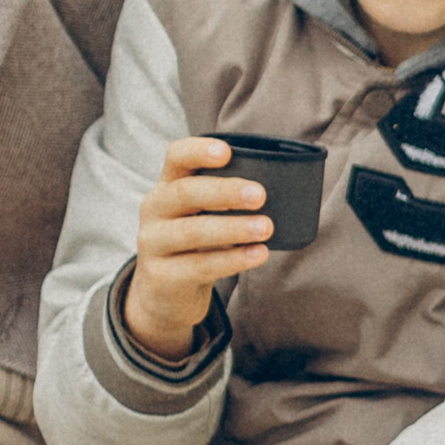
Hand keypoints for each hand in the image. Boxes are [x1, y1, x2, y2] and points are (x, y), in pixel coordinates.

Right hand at [123, 138, 272, 362]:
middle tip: (260, 195)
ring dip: (233, 228)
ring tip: (266, 228)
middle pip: (185, 193)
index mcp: (168, 185)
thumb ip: (230, 200)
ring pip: (192, 231)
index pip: (176, 157)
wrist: (165, 293)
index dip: (198, 151)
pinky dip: (233, 260)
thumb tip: (290, 187)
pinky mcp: (163, 276)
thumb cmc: (197, 243)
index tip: (226, 152)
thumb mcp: (203, 215)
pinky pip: (199, 266)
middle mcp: (155, 210)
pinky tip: (259, 254)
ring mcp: (153, 243)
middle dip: (224, 192)